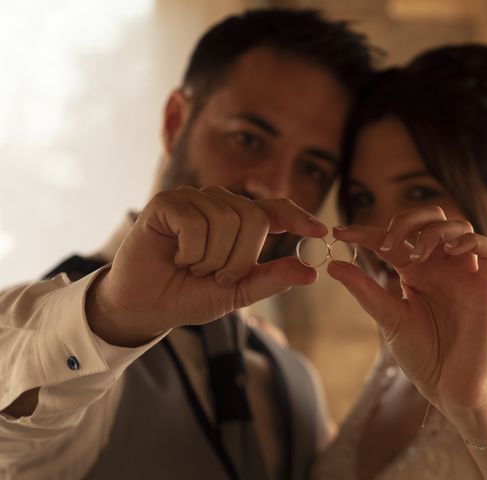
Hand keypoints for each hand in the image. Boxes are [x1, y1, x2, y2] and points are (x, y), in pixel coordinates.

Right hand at [88, 185, 325, 345]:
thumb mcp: (238, 292)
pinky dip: (190, 251)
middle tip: (217, 276)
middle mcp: (220, 203)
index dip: (298, 217)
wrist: (148, 306)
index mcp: (240, 221)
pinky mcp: (167, 202)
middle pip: (254, 219)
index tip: (320, 231)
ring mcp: (193, 199)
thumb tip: (311, 272)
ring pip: (226, 221)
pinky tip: (176, 256)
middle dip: (239, 259)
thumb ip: (272, 279)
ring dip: (211, 259)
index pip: (276, 209)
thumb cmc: (191, 295)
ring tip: (193, 266)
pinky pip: (195, 223)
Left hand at [328, 206, 486, 414]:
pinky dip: (471, 241)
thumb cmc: (420, 354)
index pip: (390, 240)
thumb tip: (333, 265)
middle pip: (430, 218)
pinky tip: (452, 252)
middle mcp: (438, 267)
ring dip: (435, 232)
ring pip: (457, 227)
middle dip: (407, 220)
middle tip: (388, 243)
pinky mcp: (486, 287)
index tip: (338, 233)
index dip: (365, 232)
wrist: (448, 387)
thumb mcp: (389, 318)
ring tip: (417, 256)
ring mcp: (463, 274)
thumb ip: (365, 290)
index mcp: (413, 271)